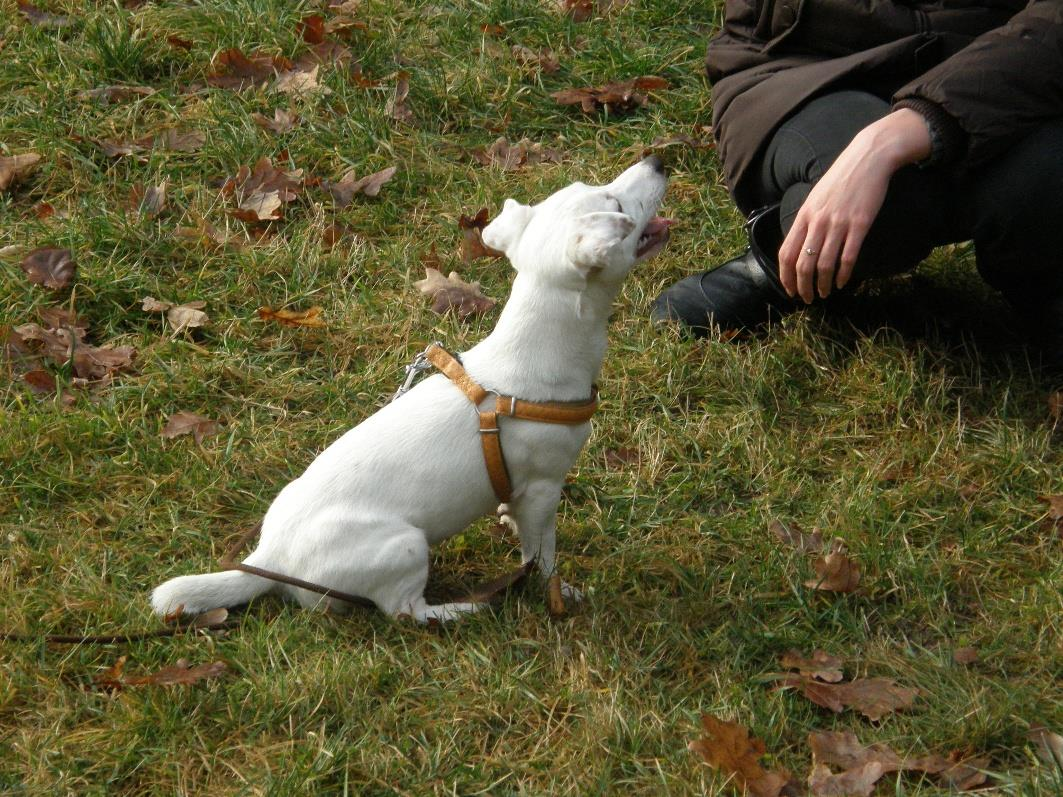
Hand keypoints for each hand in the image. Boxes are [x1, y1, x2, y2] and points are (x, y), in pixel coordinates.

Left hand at [777, 108, 932, 303]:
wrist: (868, 158)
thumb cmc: (842, 179)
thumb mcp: (816, 197)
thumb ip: (807, 221)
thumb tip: (800, 245)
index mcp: (804, 215)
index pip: (787, 252)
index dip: (785, 275)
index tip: (789, 289)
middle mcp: (818, 221)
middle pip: (803, 264)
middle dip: (803, 286)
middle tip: (807, 299)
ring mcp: (839, 223)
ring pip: (824, 264)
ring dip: (822, 284)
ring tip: (824, 293)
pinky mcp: (860, 225)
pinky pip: (848, 257)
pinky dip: (843, 274)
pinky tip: (842, 282)